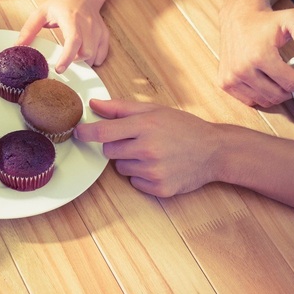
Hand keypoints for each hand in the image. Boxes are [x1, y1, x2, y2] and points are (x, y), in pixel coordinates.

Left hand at [16, 0, 108, 73]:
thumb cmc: (61, 3)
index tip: (59, 69)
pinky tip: (83, 54)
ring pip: (94, 55)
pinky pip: (101, 55)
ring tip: (72, 55)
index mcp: (71, 19)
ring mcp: (98, 30)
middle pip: (86, 52)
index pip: (73, 40)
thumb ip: (29, 29)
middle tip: (64, 59)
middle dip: (74, 61)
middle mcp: (87, 25)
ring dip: (82, 61)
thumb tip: (18, 46)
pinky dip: (93, 59)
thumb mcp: (41, 12)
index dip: (67, 57)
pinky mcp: (104, 34)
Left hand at [74, 99, 221, 196]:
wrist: (215, 151)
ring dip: (130, 161)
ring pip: (121, 168)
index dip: (86, 132)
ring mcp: (154, 171)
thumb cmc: (184, 127)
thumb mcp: (154, 111)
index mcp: (145, 126)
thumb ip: (120, 108)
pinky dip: (142, 176)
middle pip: (108, 152)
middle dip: (117, 146)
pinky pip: (135, 183)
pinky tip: (160, 166)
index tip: (78, 132)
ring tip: (153, 153)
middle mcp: (147, 150)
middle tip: (137, 140)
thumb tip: (93, 104)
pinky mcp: (159, 189)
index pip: (102, 133)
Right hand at [218, 4, 293, 106]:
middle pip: (278, 95)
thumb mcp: (292, 20)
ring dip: (275, 93)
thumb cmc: (266, 20)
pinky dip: (260, 94)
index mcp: (260, 56)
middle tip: (291, 76)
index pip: (290, 84)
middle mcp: (242, 69)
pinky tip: (262, 80)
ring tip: (276, 76)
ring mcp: (231, 78)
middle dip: (289, 89)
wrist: (238, 17)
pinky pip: (250, 101)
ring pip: (264, 101)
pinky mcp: (225, 83)